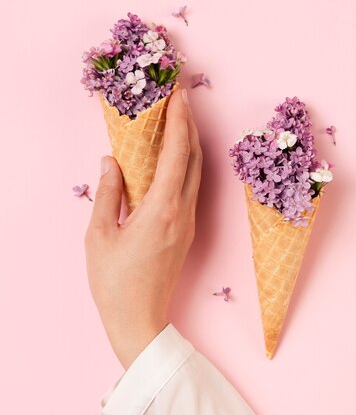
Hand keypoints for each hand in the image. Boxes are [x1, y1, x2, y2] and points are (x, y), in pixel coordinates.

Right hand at [84, 88, 201, 369]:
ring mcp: (189, 222)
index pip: (177, 153)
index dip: (179, 121)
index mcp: (161, 209)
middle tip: (180, 98)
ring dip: (191, 143)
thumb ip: (107, 193)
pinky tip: (176, 157)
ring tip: (180, 119)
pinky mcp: (188, 231)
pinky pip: (191, 188)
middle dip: (190, 124)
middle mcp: (182, 212)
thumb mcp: (99, 235)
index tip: (177, 95)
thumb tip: (110, 161)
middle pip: (194, 158)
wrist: (139, 319)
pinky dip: (187, 164)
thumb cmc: (114, 282)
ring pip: (197, 172)